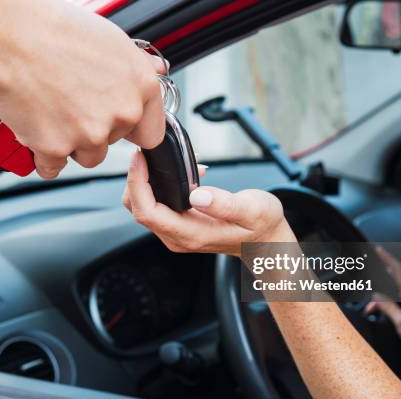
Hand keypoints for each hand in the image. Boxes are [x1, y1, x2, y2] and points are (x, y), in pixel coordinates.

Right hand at [0, 0, 166, 177]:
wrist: (8, 37)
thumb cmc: (55, 31)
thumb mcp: (111, 40)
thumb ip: (136, 66)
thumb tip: (154, 72)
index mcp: (141, 88)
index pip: (150, 132)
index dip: (131, 128)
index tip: (117, 125)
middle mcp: (121, 114)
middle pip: (113, 143)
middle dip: (94, 130)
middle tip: (70, 103)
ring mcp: (90, 134)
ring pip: (87, 157)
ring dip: (71, 144)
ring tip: (52, 112)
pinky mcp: (56, 148)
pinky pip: (52, 166)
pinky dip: (42, 154)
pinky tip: (35, 129)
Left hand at [122, 151, 295, 256]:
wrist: (266, 242)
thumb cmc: (262, 227)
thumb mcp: (253, 210)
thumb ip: (225, 204)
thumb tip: (196, 195)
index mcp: (192, 234)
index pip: (148, 212)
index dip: (138, 184)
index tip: (140, 159)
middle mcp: (178, 237)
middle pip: (138, 209)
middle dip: (135, 180)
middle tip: (146, 153)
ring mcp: (177, 232)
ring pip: (143, 207)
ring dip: (146, 181)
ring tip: (164, 160)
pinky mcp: (179, 225)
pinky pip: (157, 205)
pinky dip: (158, 185)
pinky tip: (180, 172)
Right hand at [365, 246, 400, 359]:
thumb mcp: (400, 321)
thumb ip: (387, 306)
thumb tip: (375, 296)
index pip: (398, 271)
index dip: (387, 259)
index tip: (378, 250)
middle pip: (396, 278)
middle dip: (381, 274)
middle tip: (369, 271)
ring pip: (395, 291)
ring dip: (382, 295)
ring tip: (370, 304)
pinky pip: (398, 300)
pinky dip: (387, 302)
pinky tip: (381, 307)